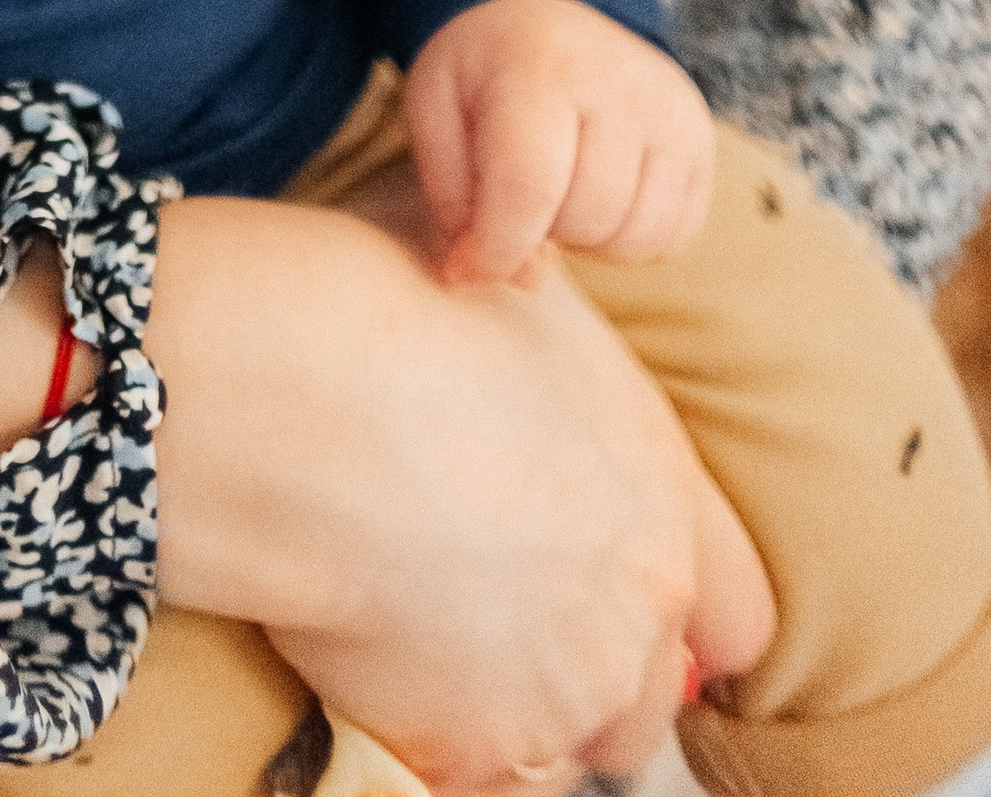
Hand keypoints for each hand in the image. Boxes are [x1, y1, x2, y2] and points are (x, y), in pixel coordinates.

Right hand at [147, 190, 772, 791]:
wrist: (300, 395)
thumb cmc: (389, 306)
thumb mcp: (512, 288)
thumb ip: (555, 343)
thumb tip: (524, 287)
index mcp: (663, 494)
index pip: (735, 611)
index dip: (676, 608)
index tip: (610, 594)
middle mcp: (638, 607)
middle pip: (649, 697)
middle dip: (589, 667)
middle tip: (498, 614)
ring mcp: (563, 688)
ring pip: (568, 749)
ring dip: (519, 714)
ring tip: (431, 646)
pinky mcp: (472, 744)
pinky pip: (473, 779)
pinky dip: (436, 747)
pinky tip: (380, 676)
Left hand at [404, 0, 715, 287]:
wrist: (547, 6)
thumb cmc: (484, 70)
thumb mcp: (437, 112)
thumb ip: (455, 199)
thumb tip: (508, 277)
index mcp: (539, 67)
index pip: (528, 188)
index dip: (495, 248)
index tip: (469, 263)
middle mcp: (618, 82)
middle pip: (585, 218)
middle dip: (541, 231)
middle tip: (520, 189)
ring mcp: (670, 110)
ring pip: (635, 238)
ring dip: (587, 238)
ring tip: (560, 188)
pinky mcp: (700, 138)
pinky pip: (673, 237)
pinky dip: (631, 238)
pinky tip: (601, 194)